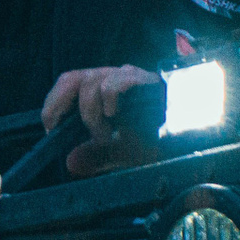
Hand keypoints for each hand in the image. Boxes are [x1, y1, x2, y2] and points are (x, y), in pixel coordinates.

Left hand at [42, 65, 160, 176]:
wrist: (189, 133)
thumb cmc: (155, 138)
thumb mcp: (120, 153)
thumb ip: (96, 156)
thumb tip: (71, 163)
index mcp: (100, 89)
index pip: (67, 83)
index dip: (53, 103)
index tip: (50, 128)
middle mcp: (111, 77)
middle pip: (72, 79)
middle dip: (61, 104)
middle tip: (63, 128)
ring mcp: (127, 76)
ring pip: (91, 83)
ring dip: (91, 113)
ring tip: (105, 134)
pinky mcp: (144, 79)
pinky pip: (114, 83)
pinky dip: (108, 100)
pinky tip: (115, 116)